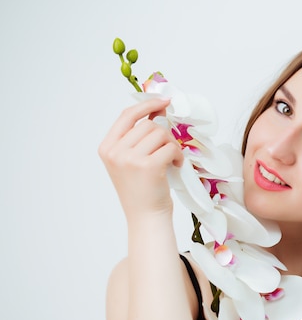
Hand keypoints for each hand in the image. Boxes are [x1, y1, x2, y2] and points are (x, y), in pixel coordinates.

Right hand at [98, 98, 183, 220]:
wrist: (146, 217)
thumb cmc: (142, 190)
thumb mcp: (130, 161)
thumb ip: (137, 138)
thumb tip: (158, 112)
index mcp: (107, 148)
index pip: (127, 115)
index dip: (146, 105)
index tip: (163, 101)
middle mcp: (115, 152)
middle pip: (148, 125)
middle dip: (164, 135)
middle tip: (170, 150)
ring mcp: (130, 159)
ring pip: (160, 134)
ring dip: (172, 146)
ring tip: (171, 161)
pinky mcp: (148, 166)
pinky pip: (170, 147)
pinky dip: (177, 155)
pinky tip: (175, 166)